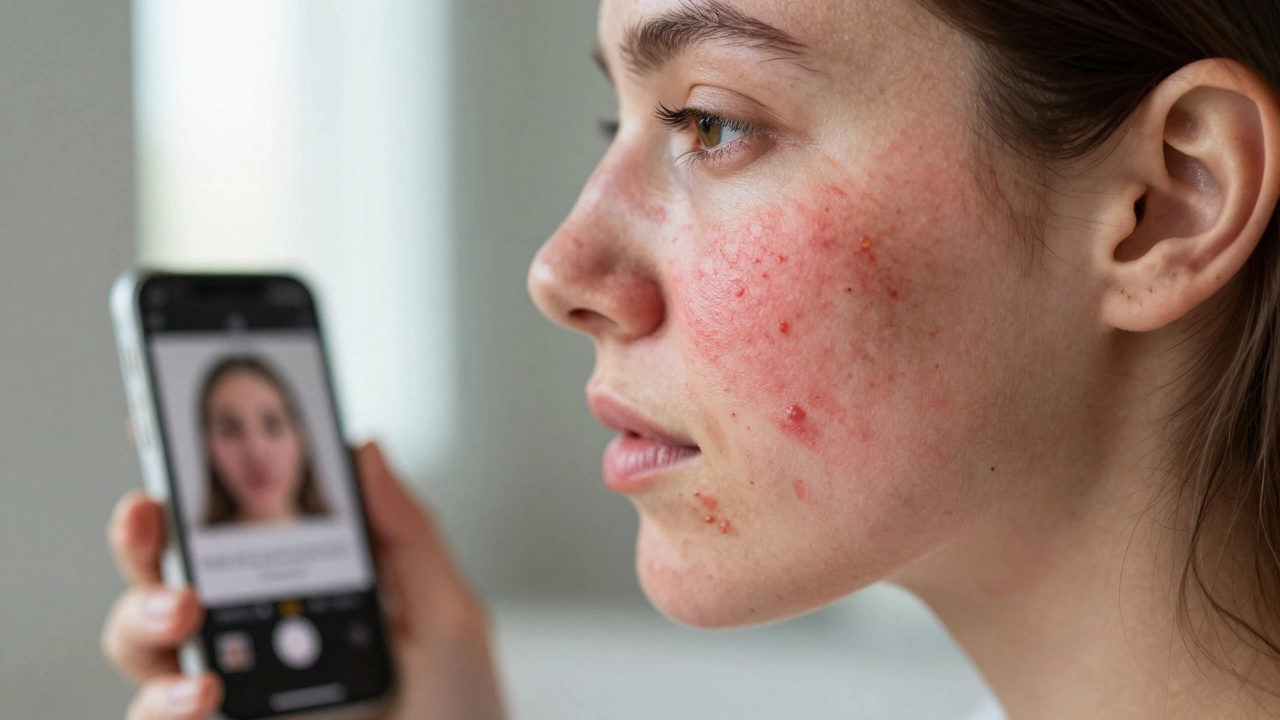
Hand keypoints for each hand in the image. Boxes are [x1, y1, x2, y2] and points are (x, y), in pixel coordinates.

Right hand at [101, 442, 505, 719]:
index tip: (168, 425)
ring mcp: (232, 688)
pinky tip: (200, 692)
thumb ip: (408, 536)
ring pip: (142, 637)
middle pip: (169, 569)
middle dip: (143, 533)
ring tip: (185, 610)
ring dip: (142, 612)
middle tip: (150, 514)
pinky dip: (159, 702)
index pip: (240, 524)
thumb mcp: (448, 619)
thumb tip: (365, 448)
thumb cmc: (459, 716)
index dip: (195, 476)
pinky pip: (155, 715)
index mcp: (310, 587)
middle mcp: (259, 632)